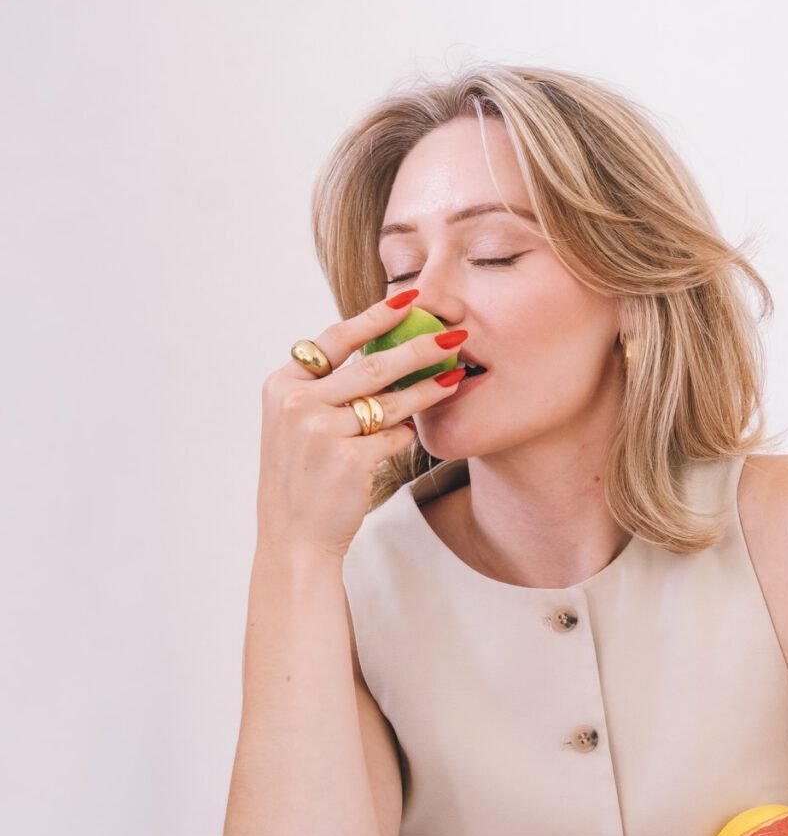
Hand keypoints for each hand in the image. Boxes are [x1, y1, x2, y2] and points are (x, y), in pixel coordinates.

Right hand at [257, 290, 467, 561]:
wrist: (295, 537)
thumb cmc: (303, 479)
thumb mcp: (297, 425)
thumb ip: (324, 389)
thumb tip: (378, 355)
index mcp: (283, 385)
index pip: (335, 339)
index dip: (375, 316)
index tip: (408, 298)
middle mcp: (297, 403)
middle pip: (372, 366)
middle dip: (419, 347)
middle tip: (453, 335)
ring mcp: (320, 431)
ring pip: (389, 401)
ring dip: (428, 388)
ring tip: (456, 377)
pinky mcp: (347, 459)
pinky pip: (392, 437)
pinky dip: (406, 435)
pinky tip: (415, 433)